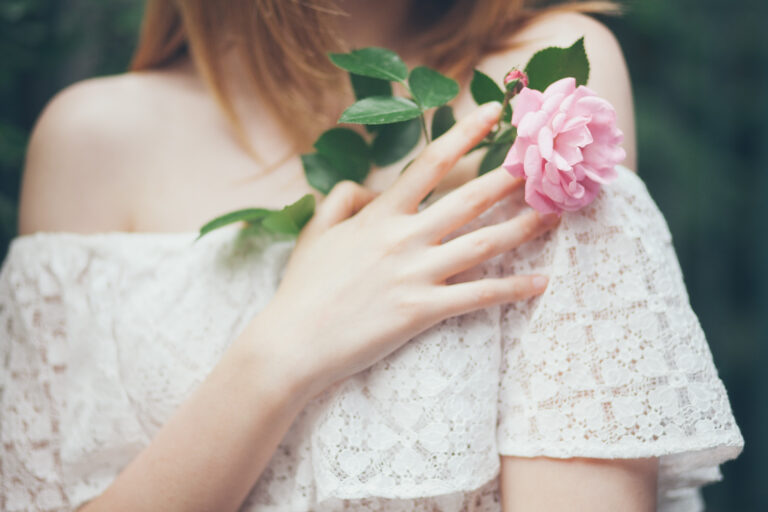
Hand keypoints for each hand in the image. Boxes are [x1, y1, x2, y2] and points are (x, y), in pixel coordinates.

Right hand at [257, 101, 559, 397]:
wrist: (293, 343)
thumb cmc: (302, 287)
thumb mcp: (316, 231)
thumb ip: (344, 198)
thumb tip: (372, 189)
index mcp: (379, 215)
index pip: (429, 165)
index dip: (465, 135)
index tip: (493, 114)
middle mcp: (403, 238)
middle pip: (469, 199)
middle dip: (510, 178)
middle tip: (542, 164)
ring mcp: (415, 274)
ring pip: (483, 243)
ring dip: (523, 228)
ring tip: (554, 215)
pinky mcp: (422, 311)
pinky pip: (477, 296)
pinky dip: (511, 288)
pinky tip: (541, 283)